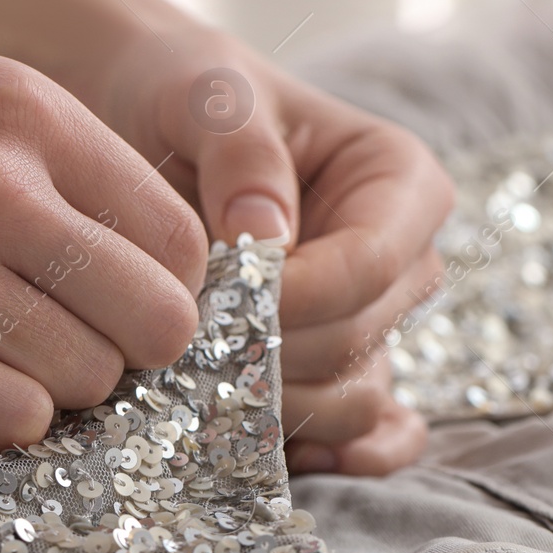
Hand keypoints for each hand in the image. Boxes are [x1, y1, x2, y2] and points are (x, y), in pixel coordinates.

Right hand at [0, 35, 208, 452]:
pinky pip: (12, 426)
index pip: (182, 238)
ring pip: (88, 382)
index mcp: (23, 110)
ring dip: (47, 392)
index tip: (112, 312)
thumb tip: (135, 274)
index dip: (160, 293)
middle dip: (120, 354)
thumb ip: (42, 172)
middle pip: (158, 321)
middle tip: (54, 350)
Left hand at [89, 26, 454, 475]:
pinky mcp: (336, 371)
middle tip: (173, 350)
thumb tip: (267, 233)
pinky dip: (329, 454)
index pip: (367, 267)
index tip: (209, 301)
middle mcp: (404, 261)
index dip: (291, 300)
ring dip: (270, 407)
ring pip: (350, 398)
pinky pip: (363, 431)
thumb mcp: (208, 95)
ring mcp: (373, 323)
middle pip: (356, 343)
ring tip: (184, 389)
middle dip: (264, 356)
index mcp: (401, 183)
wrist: (148, 128)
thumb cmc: (187, 97)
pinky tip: (267, 457)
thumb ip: (241, 148)